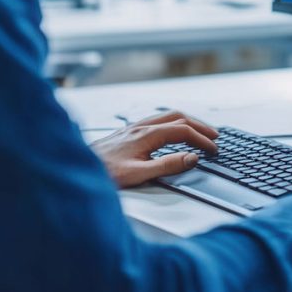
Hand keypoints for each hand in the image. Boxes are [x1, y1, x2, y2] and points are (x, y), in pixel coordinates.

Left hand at [90, 111, 218, 187]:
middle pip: (178, 118)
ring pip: (167, 116)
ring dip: (187, 122)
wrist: (76, 167)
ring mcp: (134, 127)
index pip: (183, 132)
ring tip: (199, 131)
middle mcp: (141, 126)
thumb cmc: (104, 173)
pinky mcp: (127, 132)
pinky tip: (171, 132)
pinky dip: (173, 123)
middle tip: (214, 136)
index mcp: (147, 135)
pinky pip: (157, 120)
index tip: (213, 149)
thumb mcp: (139, 174)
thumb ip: (167, 165)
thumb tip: (192, 158)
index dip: (201, 140)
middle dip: (199, 126)